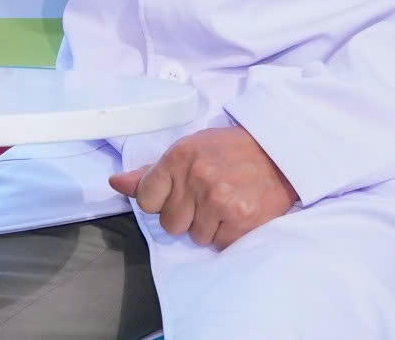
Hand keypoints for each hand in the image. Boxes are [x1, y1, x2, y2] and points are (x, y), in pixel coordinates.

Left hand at [108, 127, 297, 249]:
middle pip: (169, 224)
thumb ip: (151, 172)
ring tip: (225, 202)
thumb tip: (115, 184)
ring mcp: (219, 200)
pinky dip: (227, 234)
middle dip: (186, 215)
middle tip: (207, 196)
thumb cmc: (230, 151)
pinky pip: (218, 244)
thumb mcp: (189, 150)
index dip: (161, 201)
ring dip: (208, 226)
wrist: (278, 152)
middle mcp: (196, 178)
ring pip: (194, 237)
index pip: (145, 200)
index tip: (180, 192)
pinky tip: (237, 212)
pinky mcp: (240, 221)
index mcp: (178, 157)